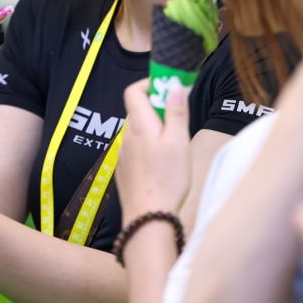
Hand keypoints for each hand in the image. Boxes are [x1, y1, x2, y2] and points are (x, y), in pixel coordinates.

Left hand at [116, 79, 190, 221]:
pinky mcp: (125, 169)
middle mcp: (127, 136)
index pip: (133, 91)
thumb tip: (174, 86)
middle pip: (138, 110)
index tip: (170, 90)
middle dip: (158, 108)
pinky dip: (149, 146)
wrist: (148, 218)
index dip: (151, 84)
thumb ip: (176, 112)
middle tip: (179, 120)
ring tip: (174, 146)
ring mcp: (124, 154)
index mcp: (139, 125)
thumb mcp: (179, 141)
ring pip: (138, 130)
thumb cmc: (167, 180)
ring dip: (154, 129)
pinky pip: (136, 148)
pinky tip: (163, 164)